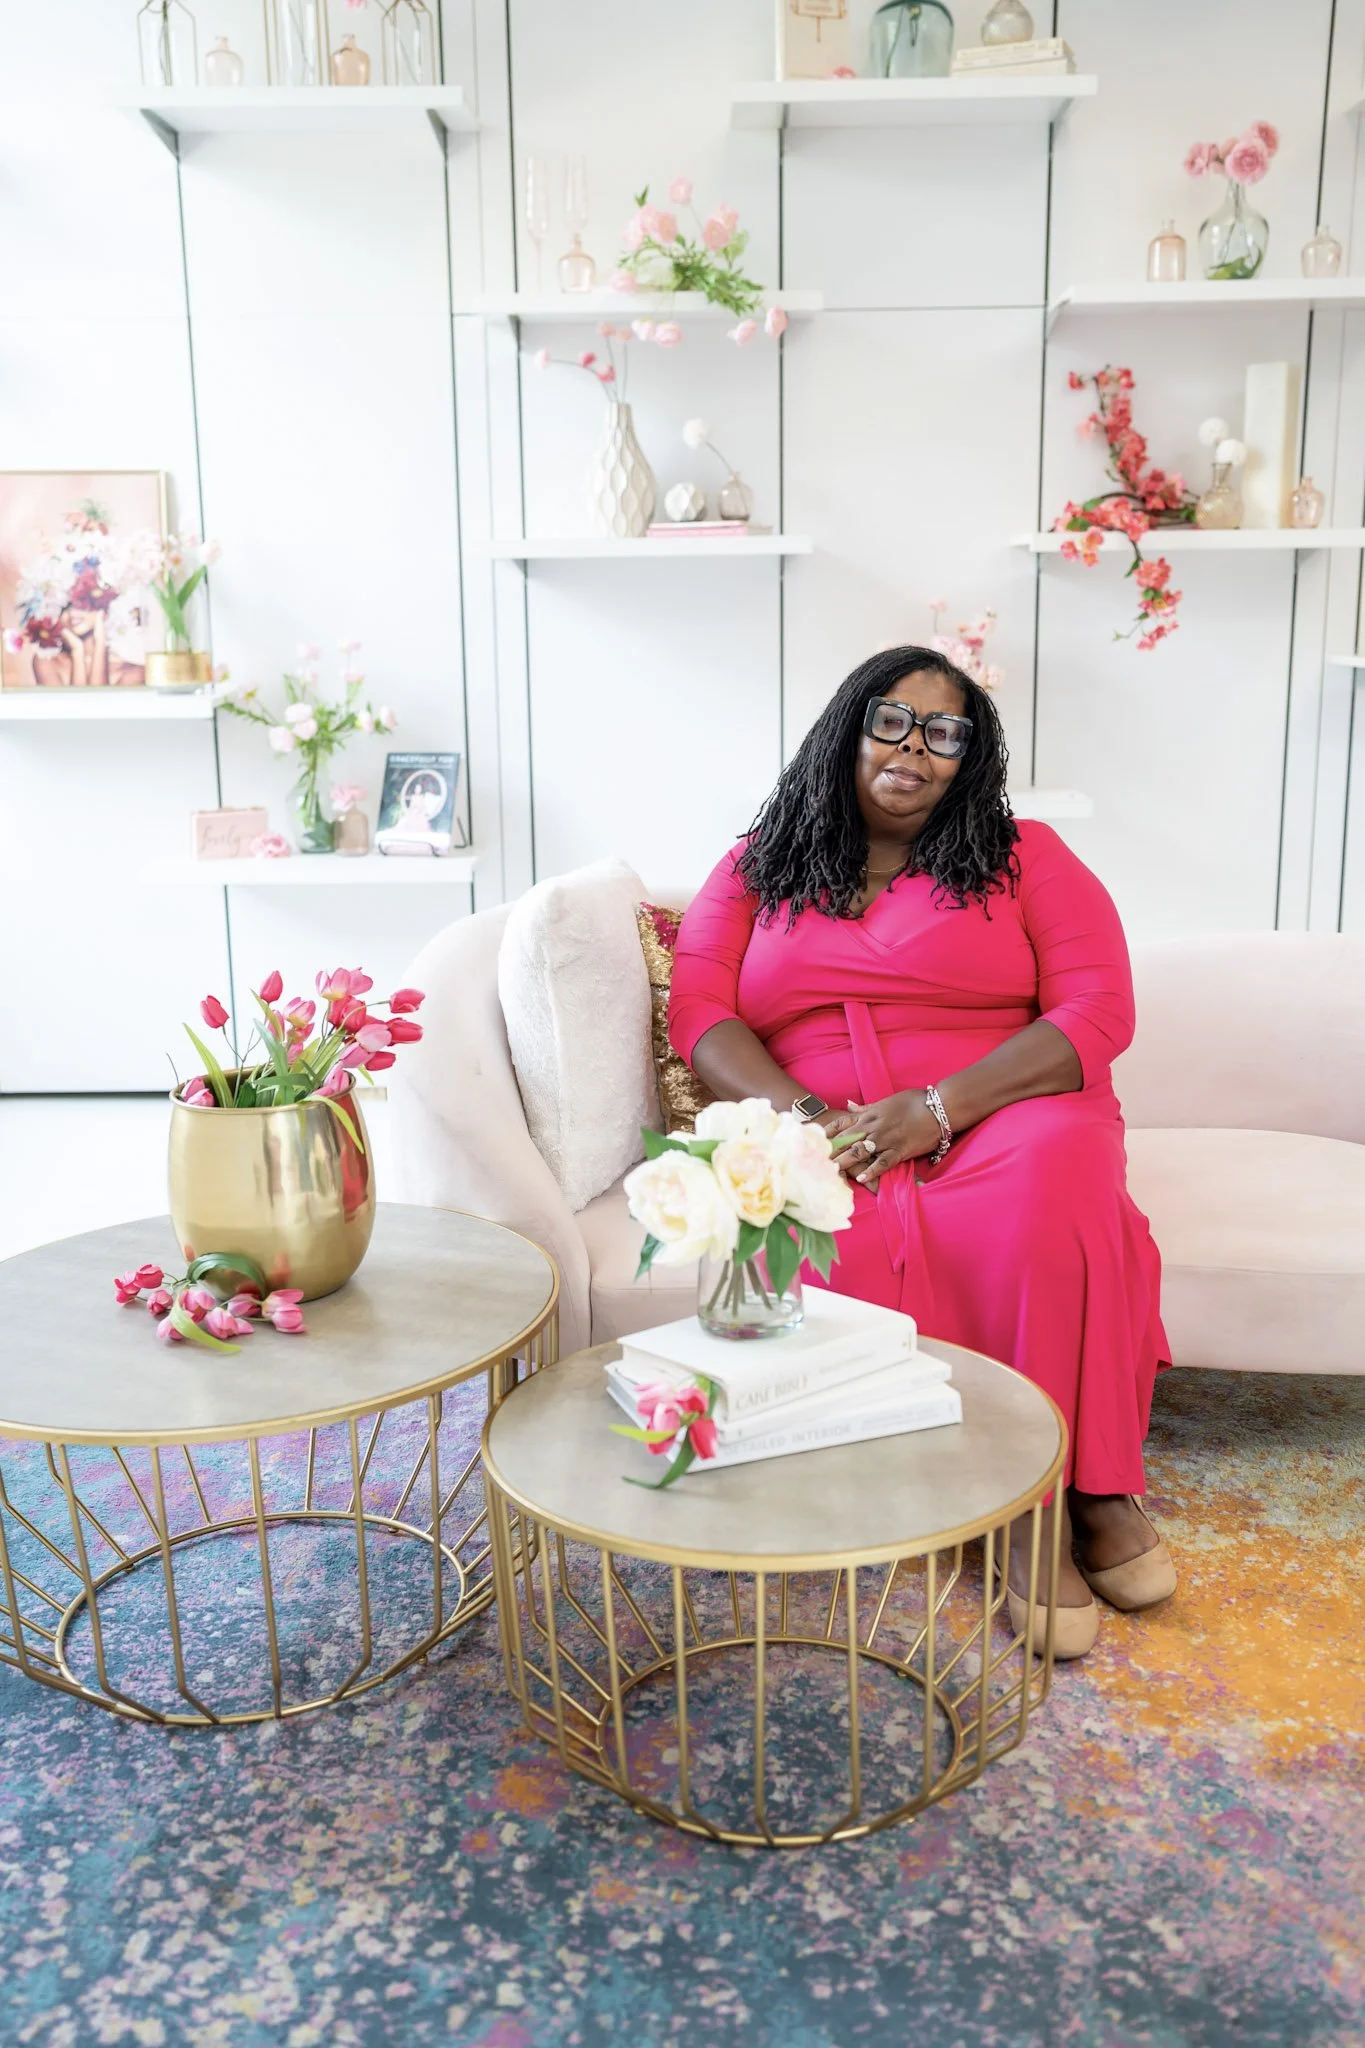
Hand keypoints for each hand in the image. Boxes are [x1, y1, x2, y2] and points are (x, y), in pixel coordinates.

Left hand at [823, 1092, 941, 1190]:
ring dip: (844, 1162)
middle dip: (830, 1152)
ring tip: (831, 1173)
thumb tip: (848, 1104)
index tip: (812, 1141)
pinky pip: (883, 1162)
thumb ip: (865, 1107)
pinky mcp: (900, 1149)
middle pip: (846, 1140)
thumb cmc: (913, 1101)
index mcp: (869, 1115)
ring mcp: (886, 1138)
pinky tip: (860, 1179)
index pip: (841, 1124)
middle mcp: (873, 1126)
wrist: (938, 1106)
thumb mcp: (885, 1101)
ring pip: (860, 1151)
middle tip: (814, 1163)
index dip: (826, 1134)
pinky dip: (871, 1170)